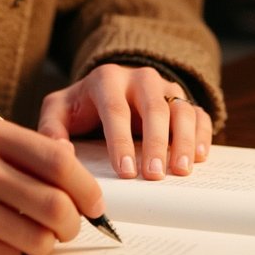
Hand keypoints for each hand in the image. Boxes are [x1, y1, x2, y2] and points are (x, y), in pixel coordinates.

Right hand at [0, 112, 104, 254]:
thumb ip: (3, 144)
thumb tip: (61, 165)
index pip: (55, 157)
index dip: (83, 184)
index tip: (92, 200)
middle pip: (55, 202)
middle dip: (72, 222)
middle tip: (67, 226)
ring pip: (36, 236)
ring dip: (42, 243)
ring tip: (27, 236)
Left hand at [38, 64, 211, 180]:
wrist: (106, 88)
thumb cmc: (82, 106)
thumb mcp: (59, 111)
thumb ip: (51, 129)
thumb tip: (61, 151)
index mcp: (107, 79)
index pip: (115, 109)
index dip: (121, 141)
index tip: (125, 171)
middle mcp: (139, 79)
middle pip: (153, 107)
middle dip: (155, 143)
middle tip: (154, 175)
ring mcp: (164, 88)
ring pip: (181, 109)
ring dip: (184, 140)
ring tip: (181, 170)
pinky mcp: (181, 100)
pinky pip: (198, 114)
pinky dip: (202, 134)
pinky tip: (199, 157)